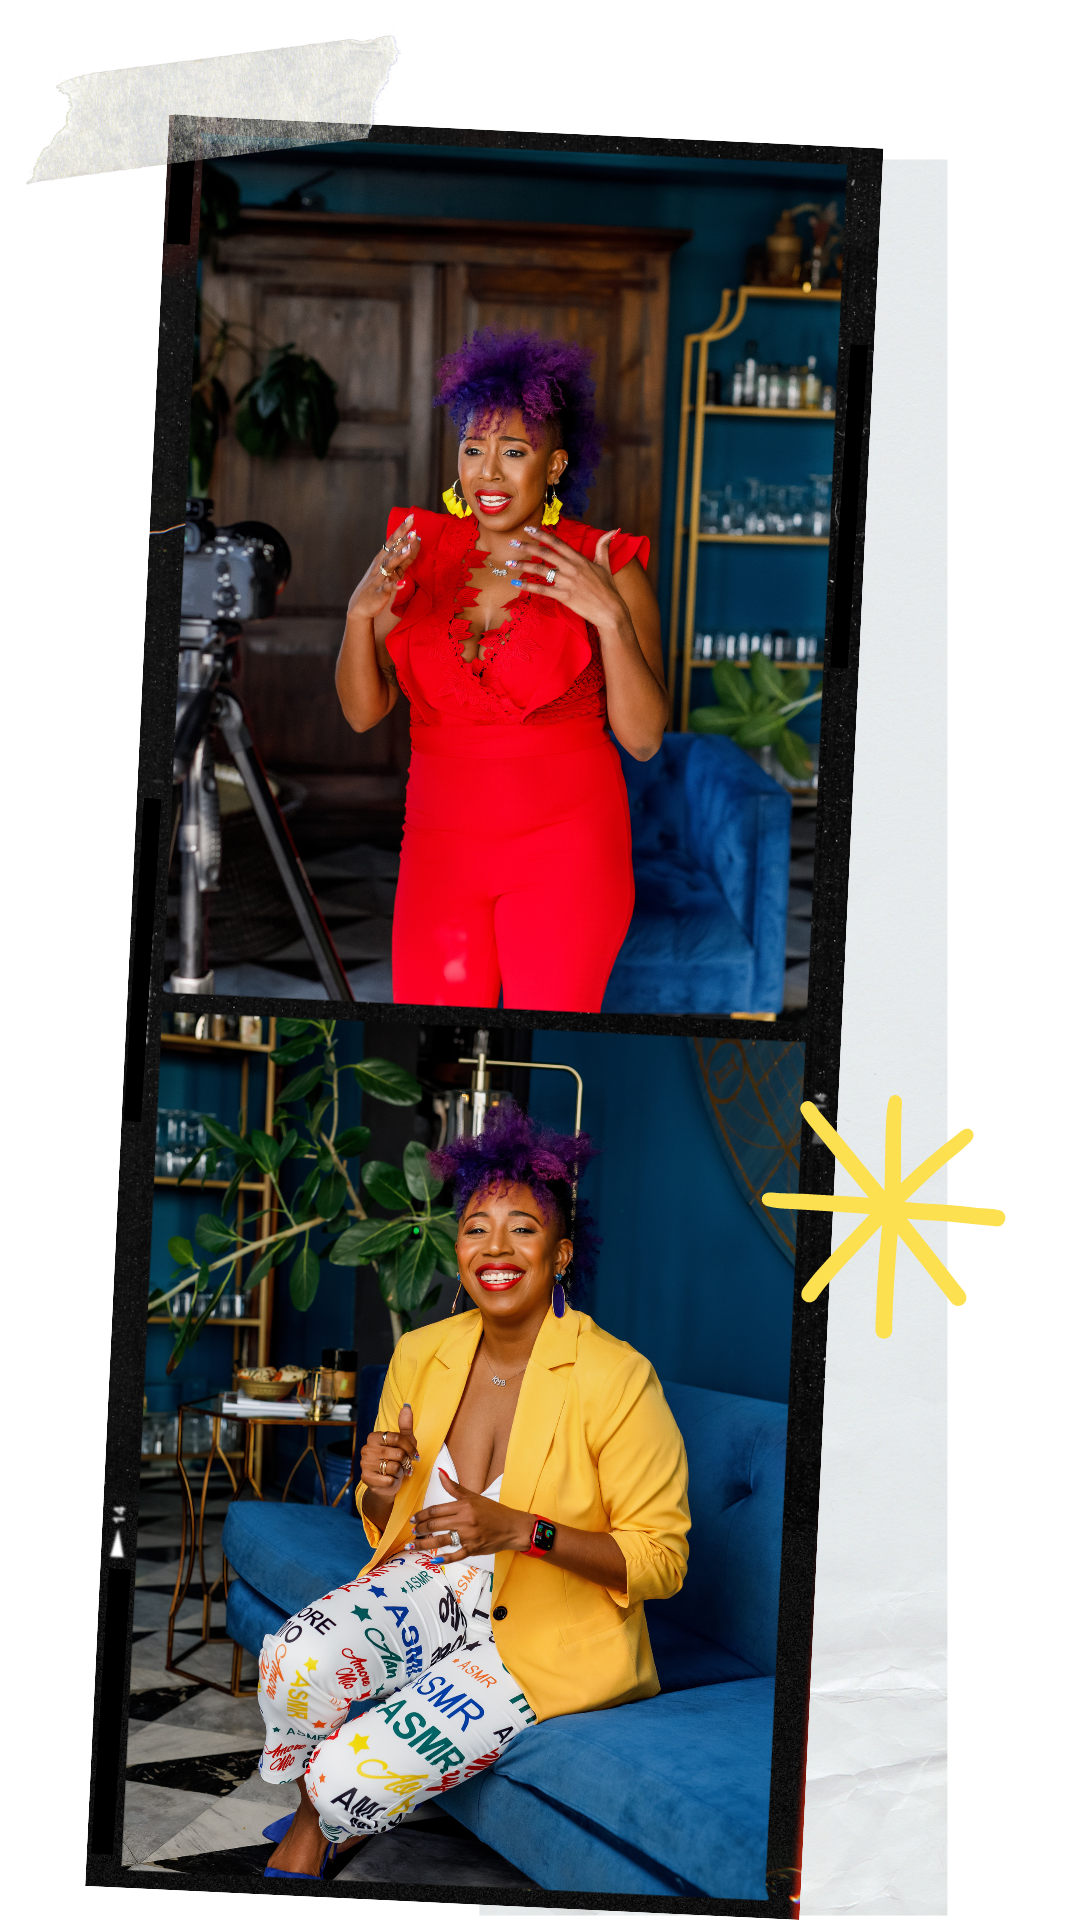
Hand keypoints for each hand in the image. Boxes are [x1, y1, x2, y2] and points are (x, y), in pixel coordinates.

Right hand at [346, 515, 420, 621]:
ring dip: (398, 557)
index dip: (402, 529)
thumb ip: (405, 558)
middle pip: (392, 549)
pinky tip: (403, 582)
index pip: (393, 540)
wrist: (360, 605)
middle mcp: (379, 565)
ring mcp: (378, 578)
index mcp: (383, 557)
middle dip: (402, 539)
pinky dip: (395, 585)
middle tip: (414, 529)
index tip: (411, 517)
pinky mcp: (379, 592)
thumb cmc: (378, 584)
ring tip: (408, 549)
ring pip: (389, 565)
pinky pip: (387, 588)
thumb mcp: (392, 570)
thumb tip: (417, 543)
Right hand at [358, 1403, 419, 1500]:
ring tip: (396, 1471)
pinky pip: (389, 1481)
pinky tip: (390, 1479)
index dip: (409, 1447)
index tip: (414, 1454)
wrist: (385, 1483)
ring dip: (400, 1471)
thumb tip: (407, 1407)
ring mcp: (365, 1464)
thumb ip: (405, 1425)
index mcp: (373, 1437)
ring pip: (394, 1467)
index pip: (397, 1438)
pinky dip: (394, 1481)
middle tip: (403, 1463)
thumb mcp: (404, 1442)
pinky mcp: (366, 1479)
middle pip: (398, 1453)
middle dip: (405, 1461)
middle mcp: (366, 1449)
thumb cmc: (396, 1459)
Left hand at [410, 1468, 532, 1561]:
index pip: (436, 1510)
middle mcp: (464, 1520)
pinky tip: (433, 1559)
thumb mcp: (474, 1496)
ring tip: (413, 1545)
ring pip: (440, 1540)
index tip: (413, 1519)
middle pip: (435, 1525)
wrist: (512, 1526)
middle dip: (420, 1529)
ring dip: (424, 1544)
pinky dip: (444, 1558)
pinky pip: (455, 1555)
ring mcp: (469, 1536)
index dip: (421, 1515)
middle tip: (412, 1532)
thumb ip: (455, 1487)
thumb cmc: (493, 1511)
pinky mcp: (473, 1549)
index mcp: (464, 1506)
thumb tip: (440, 1473)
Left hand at [508, 526, 626, 631]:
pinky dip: (528, 586)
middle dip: (527, 547)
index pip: (557, 543)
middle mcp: (571, 568)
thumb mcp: (605, 564)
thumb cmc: (607, 588)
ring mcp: (567, 582)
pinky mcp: (564, 596)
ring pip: (541, 570)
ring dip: (523, 566)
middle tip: (513, 542)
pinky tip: (517, 583)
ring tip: (509, 563)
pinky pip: (542, 589)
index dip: (542, 534)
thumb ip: (604, 546)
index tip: (529, 529)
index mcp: (579, 559)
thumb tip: (613, 530)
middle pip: (545, 553)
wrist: (610, 610)